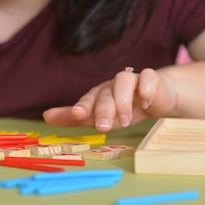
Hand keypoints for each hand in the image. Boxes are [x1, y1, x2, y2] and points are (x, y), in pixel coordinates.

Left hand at [43, 68, 176, 131]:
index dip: (82, 106)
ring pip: (124, 80)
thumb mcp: (101, 116)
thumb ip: (75, 118)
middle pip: (105, 93)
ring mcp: (133, 80)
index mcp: (99, 94)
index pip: (88, 99)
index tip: (76, 114)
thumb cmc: (126, 108)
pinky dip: (146, 89)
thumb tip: (45, 117)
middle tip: (103, 127)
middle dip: (103, 110)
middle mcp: (113, 85)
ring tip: (125, 120)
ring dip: (122, 100)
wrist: (158, 98)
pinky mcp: (152, 79)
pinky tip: (145, 102)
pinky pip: (148, 77)